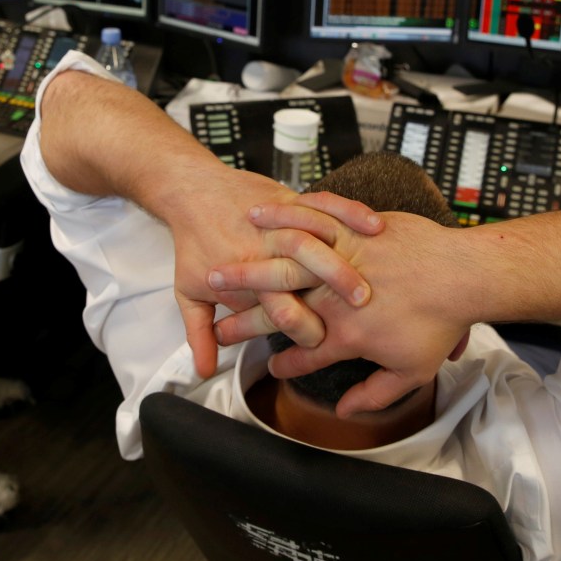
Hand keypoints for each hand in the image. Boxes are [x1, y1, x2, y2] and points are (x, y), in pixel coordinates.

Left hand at [161, 173, 381, 378]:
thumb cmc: (192, 241)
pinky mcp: (292, 200)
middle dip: (338, 295)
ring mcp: (281, 225)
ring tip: (371, 276)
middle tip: (363, 306)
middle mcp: (267, 255)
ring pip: (321, 245)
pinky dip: (351, 214)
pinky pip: (327, 207)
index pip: (283, 317)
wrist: (192, 190)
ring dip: (348, 262)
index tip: (325, 343)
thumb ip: (199, 334)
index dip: (310, 335)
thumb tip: (204, 369)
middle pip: (308, 281)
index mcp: (246, 283)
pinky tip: (373, 224)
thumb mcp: (187, 292)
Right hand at [210, 201, 473, 416]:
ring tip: (217, 274)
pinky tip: (257, 220)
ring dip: (245, 271)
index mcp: (345, 336)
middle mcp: (332, 300)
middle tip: (222, 327)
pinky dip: (279, 221)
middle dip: (243, 322)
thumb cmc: (441, 322)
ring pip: (281, 266)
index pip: (303, 356)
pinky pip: (307, 222)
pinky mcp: (348, 229)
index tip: (270, 370)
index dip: (284, 366)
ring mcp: (337, 261)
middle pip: (275, 313)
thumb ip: (375, 393)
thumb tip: (347, 411)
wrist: (462, 274)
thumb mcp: (412, 371)